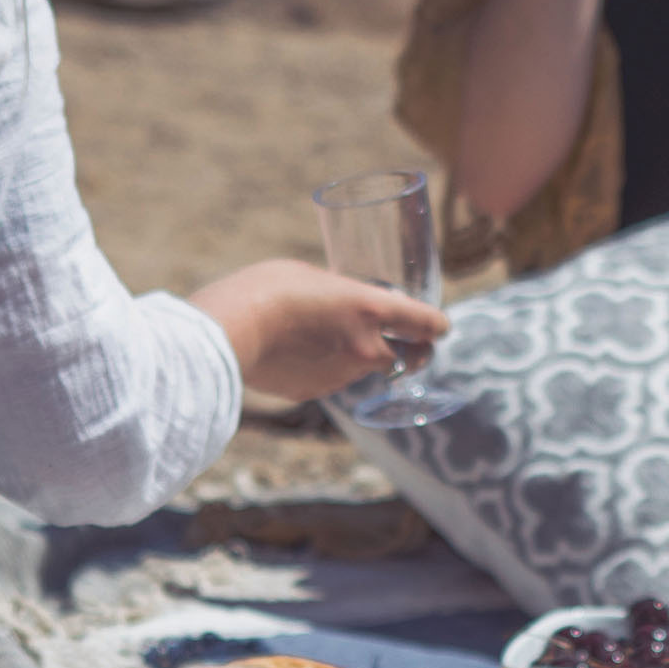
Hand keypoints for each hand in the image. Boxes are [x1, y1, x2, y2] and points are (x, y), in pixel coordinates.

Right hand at [191, 259, 451, 405]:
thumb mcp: (312, 275)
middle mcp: (365, 347)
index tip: (441, 326)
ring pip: (367, 369)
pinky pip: (332, 379)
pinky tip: (302, 352)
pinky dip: (327, 369)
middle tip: (410, 345)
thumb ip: (338, 292)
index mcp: (370, 309)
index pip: (426, 323)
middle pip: (411, 358)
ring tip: (333, 337)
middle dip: (416, 353)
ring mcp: (342, 375)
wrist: (227, 331)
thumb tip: (342, 303)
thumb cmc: (265, 288)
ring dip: (363, 358)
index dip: (438, 325)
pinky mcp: (315, 392)